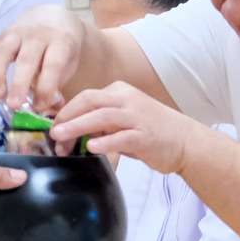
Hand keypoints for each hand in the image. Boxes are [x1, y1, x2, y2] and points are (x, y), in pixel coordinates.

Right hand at [0, 5, 88, 113]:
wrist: (50, 18)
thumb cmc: (59, 48)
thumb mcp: (68, 63)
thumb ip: (58, 86)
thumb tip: (51, 108)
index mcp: (60, 42)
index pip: (52, 65)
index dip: (45, 88)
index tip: (39, 107)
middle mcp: (37, 35)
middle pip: (26, 59)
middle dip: (19, 84)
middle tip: (13, 106)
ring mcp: (16, 34)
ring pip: (1, 52)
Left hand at [51, 83, 204, 174]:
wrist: (186, 141)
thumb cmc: (153, 132)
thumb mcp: (124, 121)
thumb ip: (101, 124)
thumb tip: (72, 133)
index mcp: (120, 92)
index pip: (86, 97)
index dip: (66, 111)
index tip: (53, 127)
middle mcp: (128, 100)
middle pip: (90, 101)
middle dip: (67, 116)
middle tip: (52, 133)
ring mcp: (138, 117)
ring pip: (102, 116)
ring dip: (78, 127)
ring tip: (61, 139)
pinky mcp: (146, 135)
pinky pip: (122, 136)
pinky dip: (105, 141)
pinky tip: (92, 148)